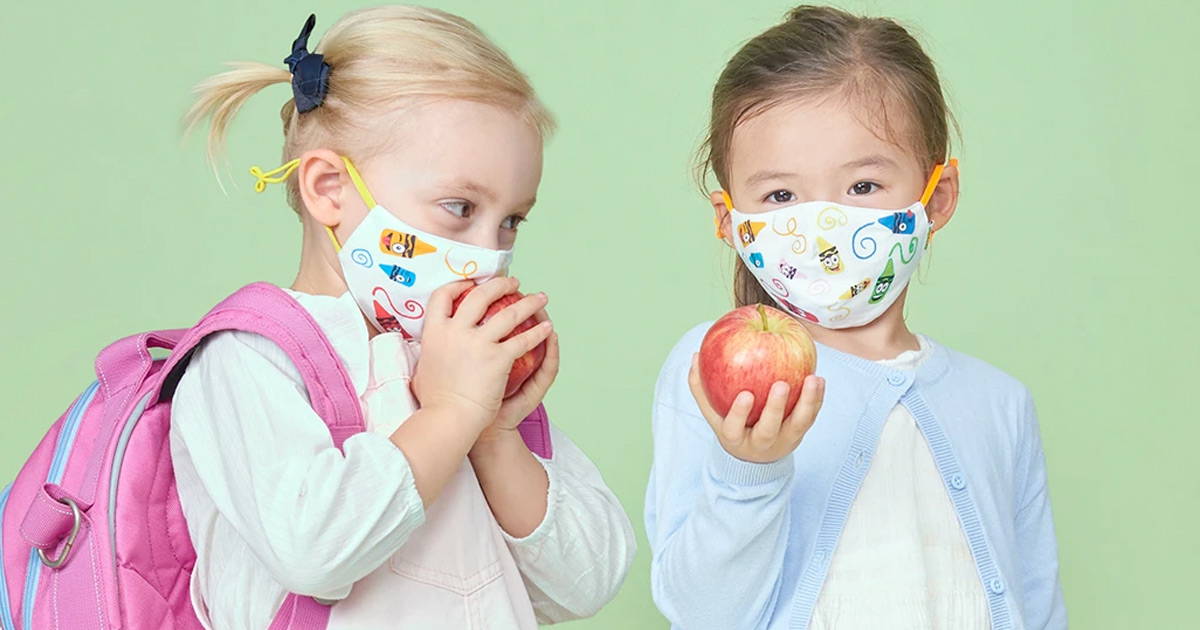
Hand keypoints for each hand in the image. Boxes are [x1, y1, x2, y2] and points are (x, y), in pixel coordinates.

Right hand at [412, 277, 552, 432]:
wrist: (447, 419)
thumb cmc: (435, 402)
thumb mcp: (422, 370)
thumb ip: (428, 354)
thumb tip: (428, 348)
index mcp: (434, 332)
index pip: (442, 296)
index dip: (458, 285)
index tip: (472, 284)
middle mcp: (456, 331)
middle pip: (480, 295)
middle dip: (501, 284)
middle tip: (514, 283)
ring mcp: (478, 343)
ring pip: (509, 313)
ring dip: (529, 303)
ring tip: (540, 298)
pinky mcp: (498, 357)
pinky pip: (523, 340)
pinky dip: (538, 333)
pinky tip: (548, 330)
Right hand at [687, 353, 824, 463]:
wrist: (756, 458)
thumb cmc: (732, 426)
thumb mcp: (713, 413)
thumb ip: (701, 387)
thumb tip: (694, 356)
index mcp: (735, 438)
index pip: (734, 429)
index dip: (739, 414)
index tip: (745, 394)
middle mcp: (760, 443)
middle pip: (768, 430)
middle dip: (775, 408)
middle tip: (781, 384)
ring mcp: (783, 440)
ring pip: (797, 425)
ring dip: (808, 402)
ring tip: (812, 379)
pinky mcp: (800, 434)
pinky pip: (811, 417)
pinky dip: (817, 399)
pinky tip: (819, 379)